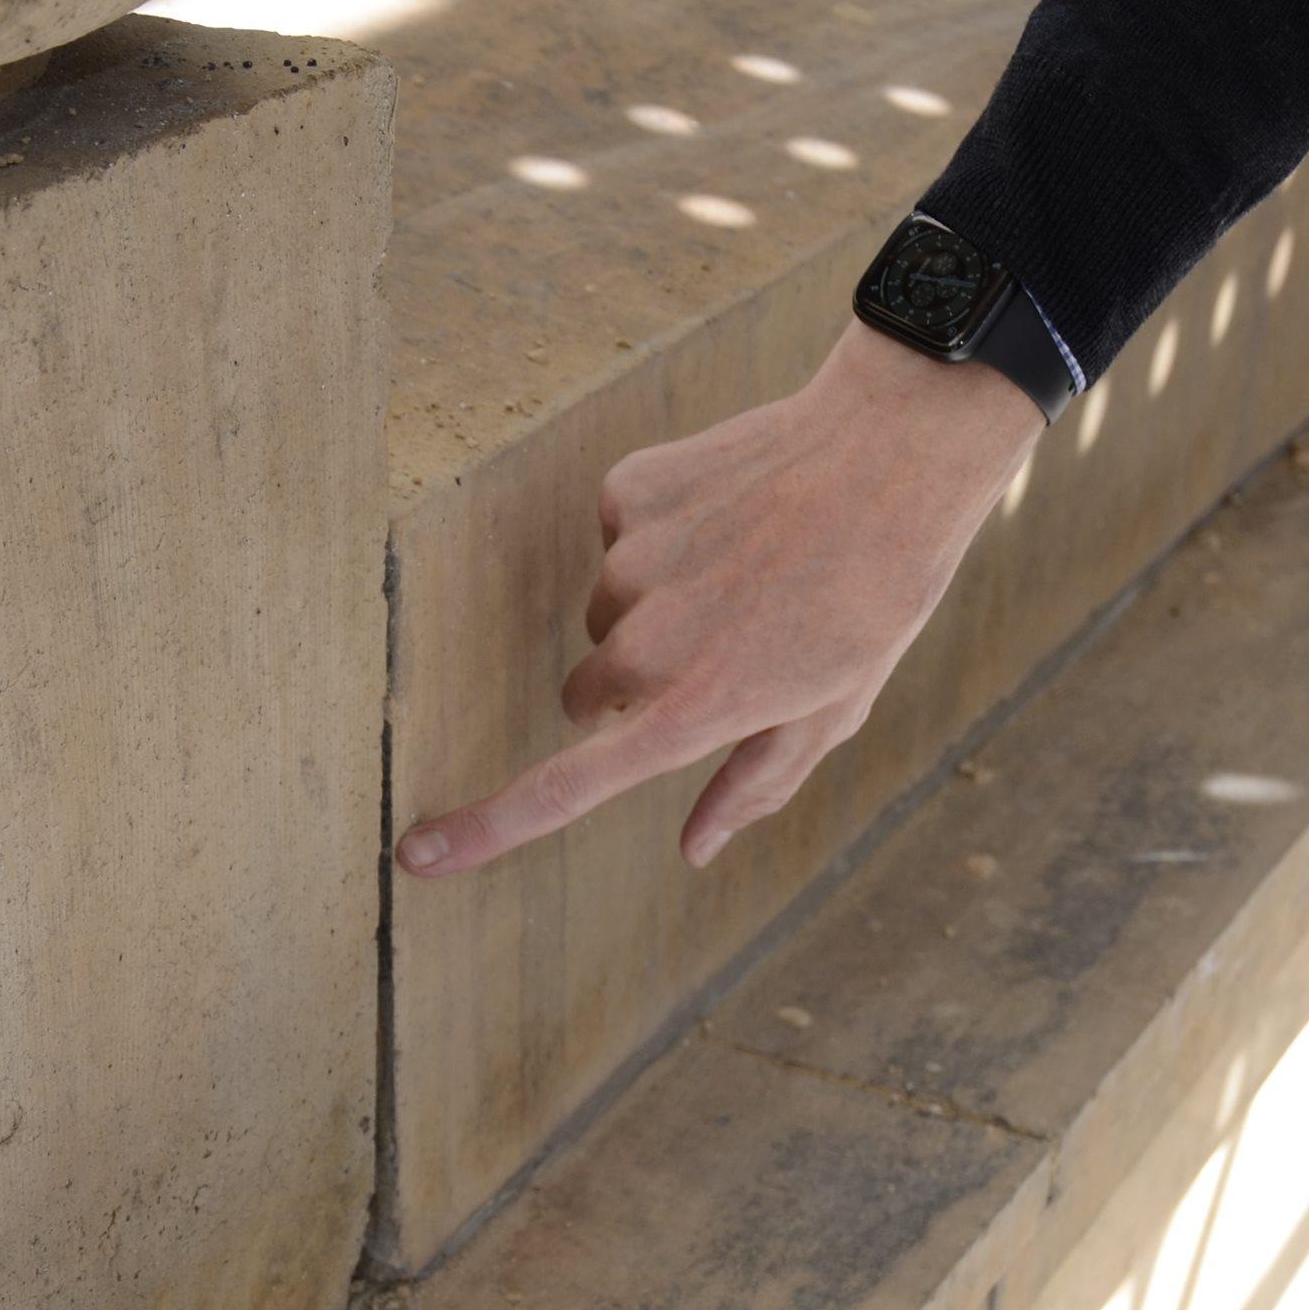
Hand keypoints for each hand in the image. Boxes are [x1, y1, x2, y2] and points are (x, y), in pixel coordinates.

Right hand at [395, 320, 1044, 877]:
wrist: (892, 453)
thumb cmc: (877, 595)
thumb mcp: (835, 709)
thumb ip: (755, 782)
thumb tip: (692, 849)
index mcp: (699, 709)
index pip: (565, 789)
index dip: (486, 828)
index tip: (416, 856)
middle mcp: (646, 645)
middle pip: (589, 693)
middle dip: (632, 688)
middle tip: (723, 645)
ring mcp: (628, 563)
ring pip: (606, 612)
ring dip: (653, 605)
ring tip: (742, 568)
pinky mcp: (624, 494)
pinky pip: (616, 535)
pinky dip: (659, 533)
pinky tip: (727, 514)